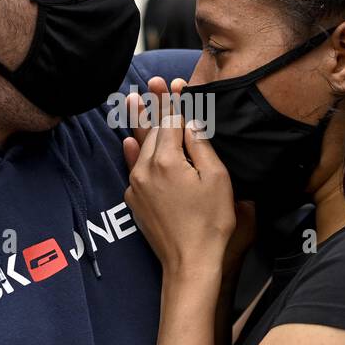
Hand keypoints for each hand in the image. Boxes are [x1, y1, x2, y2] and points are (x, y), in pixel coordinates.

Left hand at [124, 77, 234, 271]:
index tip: (174, 82)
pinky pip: (133, 169)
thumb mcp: (216, 179)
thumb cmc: (211, 223)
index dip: (175, 101)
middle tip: (153, 81)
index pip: (172, 121)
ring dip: (139, 122)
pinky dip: (132, 152)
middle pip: (154, 129)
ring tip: (132, 99)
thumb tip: (191, 122)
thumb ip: (201, 146)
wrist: (190, 263)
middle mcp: (146, 169)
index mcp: (167, 160)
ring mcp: (136, 186)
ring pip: (140, 146)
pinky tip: (128, 141)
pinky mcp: (134, 202)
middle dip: (156, 105)